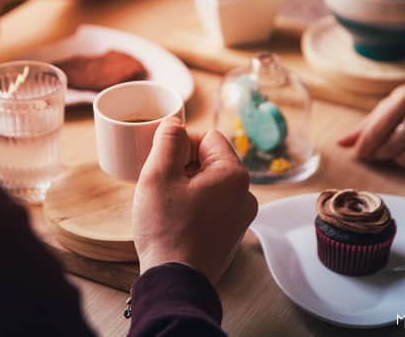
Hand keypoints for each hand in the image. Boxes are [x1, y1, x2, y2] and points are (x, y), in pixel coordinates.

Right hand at [132, 119, 257, 283]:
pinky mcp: (231, 234)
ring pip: (210, 183)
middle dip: (183, 164)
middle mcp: (246, 194)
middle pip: (210, 159)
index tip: (161, 159)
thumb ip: (168, 140)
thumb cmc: (166, 228)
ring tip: (165, 202)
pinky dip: (193, 204)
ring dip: (187, 184)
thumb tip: (174, 123)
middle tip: (159, 182)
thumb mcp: (158, 175)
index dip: (181, 142)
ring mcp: (240, 216)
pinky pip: (212, 204)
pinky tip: (174, 218)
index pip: (208, 136)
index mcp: (233, 174)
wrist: (175, 282)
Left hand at [338, 55, 404, 167]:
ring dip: (397, 158)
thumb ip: (367, 123)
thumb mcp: (393, 101)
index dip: (363, 147)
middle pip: (390, 147)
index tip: (359, 154)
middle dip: (379, 154)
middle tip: (377, 152)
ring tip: (398, 148)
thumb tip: (340, 143)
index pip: (375, 130)